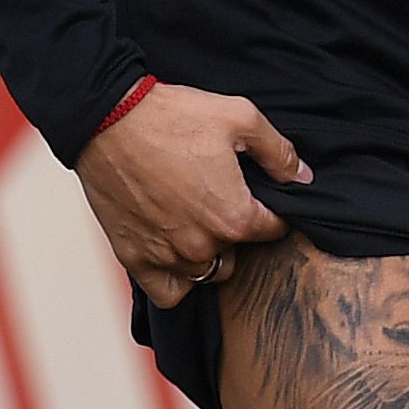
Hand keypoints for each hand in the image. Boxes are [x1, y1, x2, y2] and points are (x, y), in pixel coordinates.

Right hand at [77, 80, 305, 309]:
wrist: (107, 118)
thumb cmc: (173, 116)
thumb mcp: (239, 117)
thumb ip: (278, 151)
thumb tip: (302, 176)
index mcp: (234, 217)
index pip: (273, 229)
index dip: (270, 210)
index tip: (254, 194)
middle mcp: (203, 246)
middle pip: (238, 255)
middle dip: (235, 232)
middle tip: (218, 201)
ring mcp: (167, 256)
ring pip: (205, 274)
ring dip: (207, 254)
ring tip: (195, 222)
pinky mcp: (135, 258)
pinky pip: (168, 292)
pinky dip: (175, 279)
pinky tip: (174, 252)